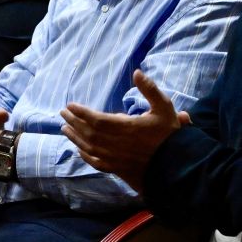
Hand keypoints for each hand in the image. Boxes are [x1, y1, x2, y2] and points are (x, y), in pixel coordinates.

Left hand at [60, 70, 187, 188]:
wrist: (177, 165)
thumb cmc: (170, 135)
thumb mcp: (164, 107)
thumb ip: (150, 89)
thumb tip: (137, 72)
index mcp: (127, 127)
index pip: (97, 119)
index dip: (81, 112)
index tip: (70, 105)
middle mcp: (117, 144)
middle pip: (89, 132)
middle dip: (74, 122)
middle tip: (63, 113)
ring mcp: (116, 158)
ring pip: (89, 147)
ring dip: (75, 137)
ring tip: (64, 128)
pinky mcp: (118, 169)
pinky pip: (96, 162)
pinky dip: (85, 155)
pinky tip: (79, 149)